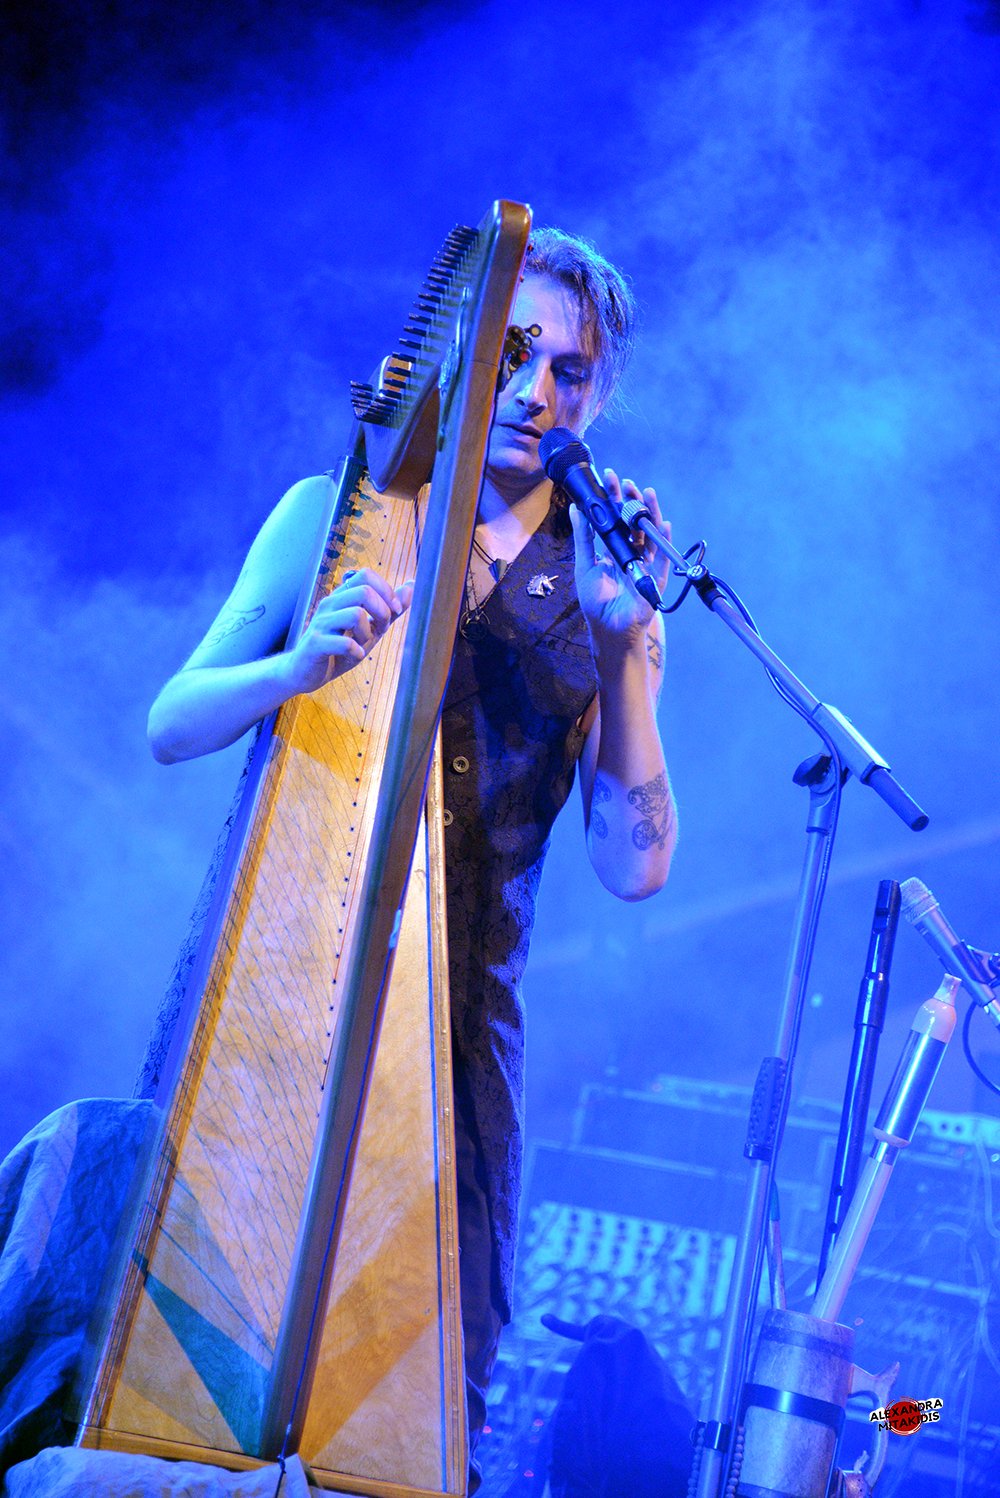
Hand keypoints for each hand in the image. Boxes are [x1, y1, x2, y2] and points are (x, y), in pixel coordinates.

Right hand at [283, 567, 412, 694]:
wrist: (305, 672)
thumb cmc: (338, 649)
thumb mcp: (369, 628)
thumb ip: (389, 609)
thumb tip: (411, 586)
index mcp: (342, 597)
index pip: (366, 575)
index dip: (386, 591)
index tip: (395, 611)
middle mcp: (330, 605)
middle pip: (364, 591)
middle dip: (382, 612)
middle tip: (381, 630)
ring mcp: (321, 623)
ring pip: (356, 614)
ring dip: (368, 634)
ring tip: (363, 645)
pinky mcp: (316, 643)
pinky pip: (344, 642)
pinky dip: (357, 652)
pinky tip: (355, 656)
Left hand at [569, 470, 670, 653]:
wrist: (608, 629)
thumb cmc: (595, 601)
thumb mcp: (585, 564)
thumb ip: (583, 536)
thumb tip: (575, 507)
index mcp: (615, 549)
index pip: (616, 518)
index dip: (614, 498)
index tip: (610, 478)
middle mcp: (632, 552)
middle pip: (634, 521)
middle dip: (631, 500)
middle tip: (625, 481)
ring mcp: (646, 563)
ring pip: (650, 532)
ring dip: (649, 512)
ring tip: (645, 491)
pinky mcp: (657, 577)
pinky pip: (663, 555)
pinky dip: (664, 539)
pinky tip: (663, 522)